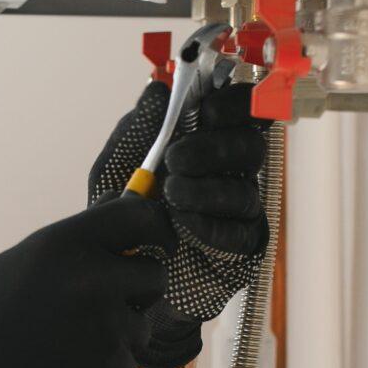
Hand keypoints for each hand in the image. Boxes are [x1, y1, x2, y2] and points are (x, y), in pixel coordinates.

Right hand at [0, 197, 175, 367]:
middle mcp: (93, 281)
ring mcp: (107, 329)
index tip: (157, 237)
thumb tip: (117, 207)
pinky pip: (127, 364)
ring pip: (142, 325)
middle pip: (155, 273)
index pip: (138, 216)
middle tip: (110, 300)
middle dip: (139, 286)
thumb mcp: (18, 265)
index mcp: (66, 245)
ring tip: (69, 344)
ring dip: (119, 334)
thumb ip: (74, 241)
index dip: (154, 226)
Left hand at [89, 82, 268, 367]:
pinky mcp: (243, 246)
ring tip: (171, 196)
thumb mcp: (116, 167)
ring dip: (207, 188)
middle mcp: (229, 171)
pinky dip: (213, 224)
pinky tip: (186, 224)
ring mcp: (240, 209)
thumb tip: (157, 89)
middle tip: (176, 159)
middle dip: (214, 147)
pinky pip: (243, 230)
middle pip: (251, 144)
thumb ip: (136, 128)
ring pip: (245, 187)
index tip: (205, 110)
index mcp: (205, 141)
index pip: (238, 110)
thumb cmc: (121, 217)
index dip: (232, 103)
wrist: (119, 278)